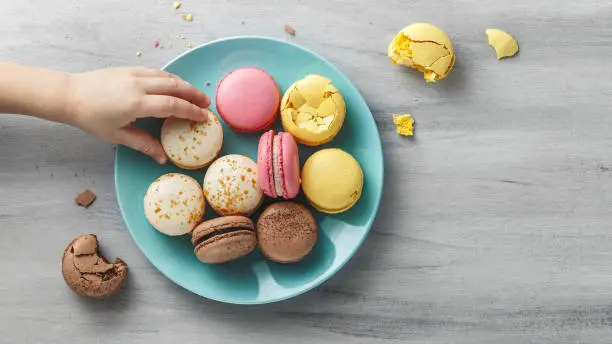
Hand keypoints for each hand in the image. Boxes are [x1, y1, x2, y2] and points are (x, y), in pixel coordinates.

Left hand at [66, 67, 209, 162]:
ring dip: (184, 85)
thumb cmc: (91, 118)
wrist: (69, 95)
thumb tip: (163, 158)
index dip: (191, 111)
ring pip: (167, 76)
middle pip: (175, 87)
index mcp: (137, 103)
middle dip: (194, 94)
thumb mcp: (117, 135)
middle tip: (206, 103)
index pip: (173, 105)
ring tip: (194, 94)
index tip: (203, 117)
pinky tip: (174, 85)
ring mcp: (134, 75)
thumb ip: (143, 144)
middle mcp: (139, 86)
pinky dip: (169, 78)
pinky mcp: (129, 69)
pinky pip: (155, 72)